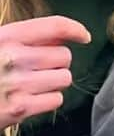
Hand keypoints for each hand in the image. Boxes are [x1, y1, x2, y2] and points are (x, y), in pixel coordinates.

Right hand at [0, 16, 90, 130]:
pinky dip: (48, 100)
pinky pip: (56, 100)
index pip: (53, 26)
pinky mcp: (20, 109)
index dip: (74, 29)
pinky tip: (32, 98)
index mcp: (5, 36)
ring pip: (64, 78)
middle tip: (40, 68)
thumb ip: (21, 38)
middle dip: (56, 62)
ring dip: (54, 82)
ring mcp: (18, 84)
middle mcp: (14, 57)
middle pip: (64, 55)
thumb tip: (59, 34)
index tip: (83, 36)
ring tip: (34, 84)